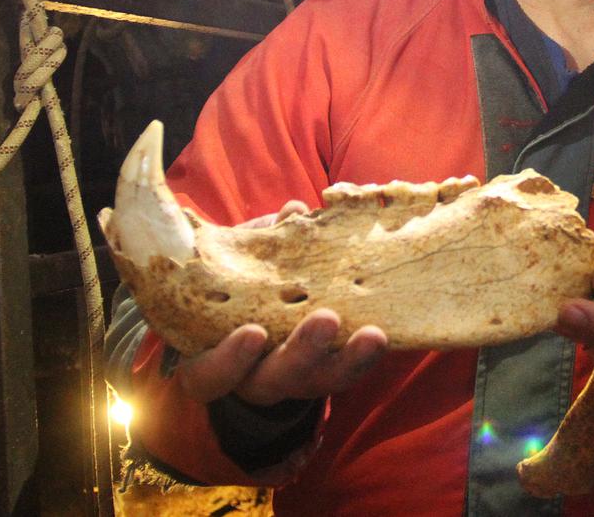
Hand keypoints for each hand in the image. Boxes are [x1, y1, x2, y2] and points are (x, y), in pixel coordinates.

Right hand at [172, 200, 388, 406]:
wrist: (258, 310)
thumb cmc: (236, 284)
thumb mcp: (236, 266)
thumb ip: (259, 243)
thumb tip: (295, 211)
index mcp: (212, 360)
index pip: (211, 376)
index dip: (229, 361)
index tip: (252, 332)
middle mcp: (252, 378)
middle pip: (274, 381)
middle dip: (303, 352)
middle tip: (327, 320)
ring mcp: (293, 381)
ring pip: (320, 382)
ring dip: (349, 360)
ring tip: (373, 334)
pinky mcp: (326, 375)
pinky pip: (347, 373)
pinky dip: (365, 356)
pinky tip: (383, 332)